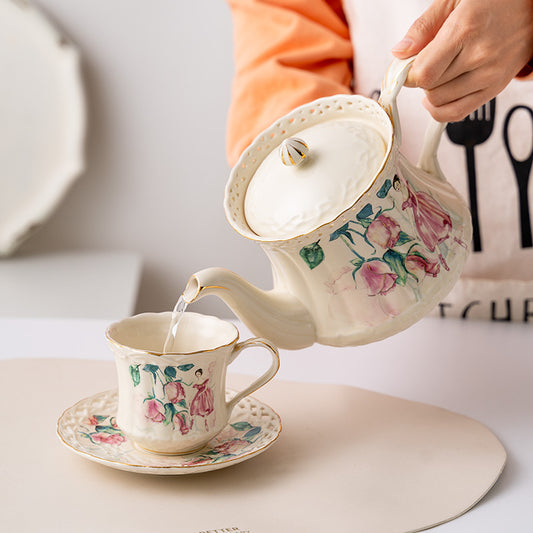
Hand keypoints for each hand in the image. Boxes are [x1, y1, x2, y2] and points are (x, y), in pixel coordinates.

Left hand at [391, 0, 532, 121]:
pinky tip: (440, 94)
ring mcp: (490, 74)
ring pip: (440, 104)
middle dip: (421, 81)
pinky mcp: (496, 87)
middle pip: (430, 90)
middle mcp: (480, 56)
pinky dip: (442, 110)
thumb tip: (400, 52)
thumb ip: (423, 27)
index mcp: (466, 30)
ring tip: (438, 75)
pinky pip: (458, 113)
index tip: (407, 68)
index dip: (408, 75)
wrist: (532, 3)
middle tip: (425, 65)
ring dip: (432, 93)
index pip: (424, 74)